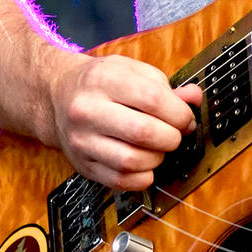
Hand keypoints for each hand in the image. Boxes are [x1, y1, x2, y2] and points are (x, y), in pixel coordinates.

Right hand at [50, 53, 200, 190]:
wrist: (57, 96)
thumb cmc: (101, 82)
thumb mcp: (131, 70)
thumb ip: (165, 85)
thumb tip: (193, 99)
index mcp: (103, 79)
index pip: (153, 99)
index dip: (179, 113)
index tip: (185, 117)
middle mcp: (87, 110)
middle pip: (143, 132)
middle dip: (171, 137)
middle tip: (174, 134)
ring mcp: (82, 140)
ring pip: (132, 161)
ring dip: (157, 158)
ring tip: (158, 148)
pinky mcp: (82, 165)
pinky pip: (121, 181)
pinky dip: (143, 177)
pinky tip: (145, 163)